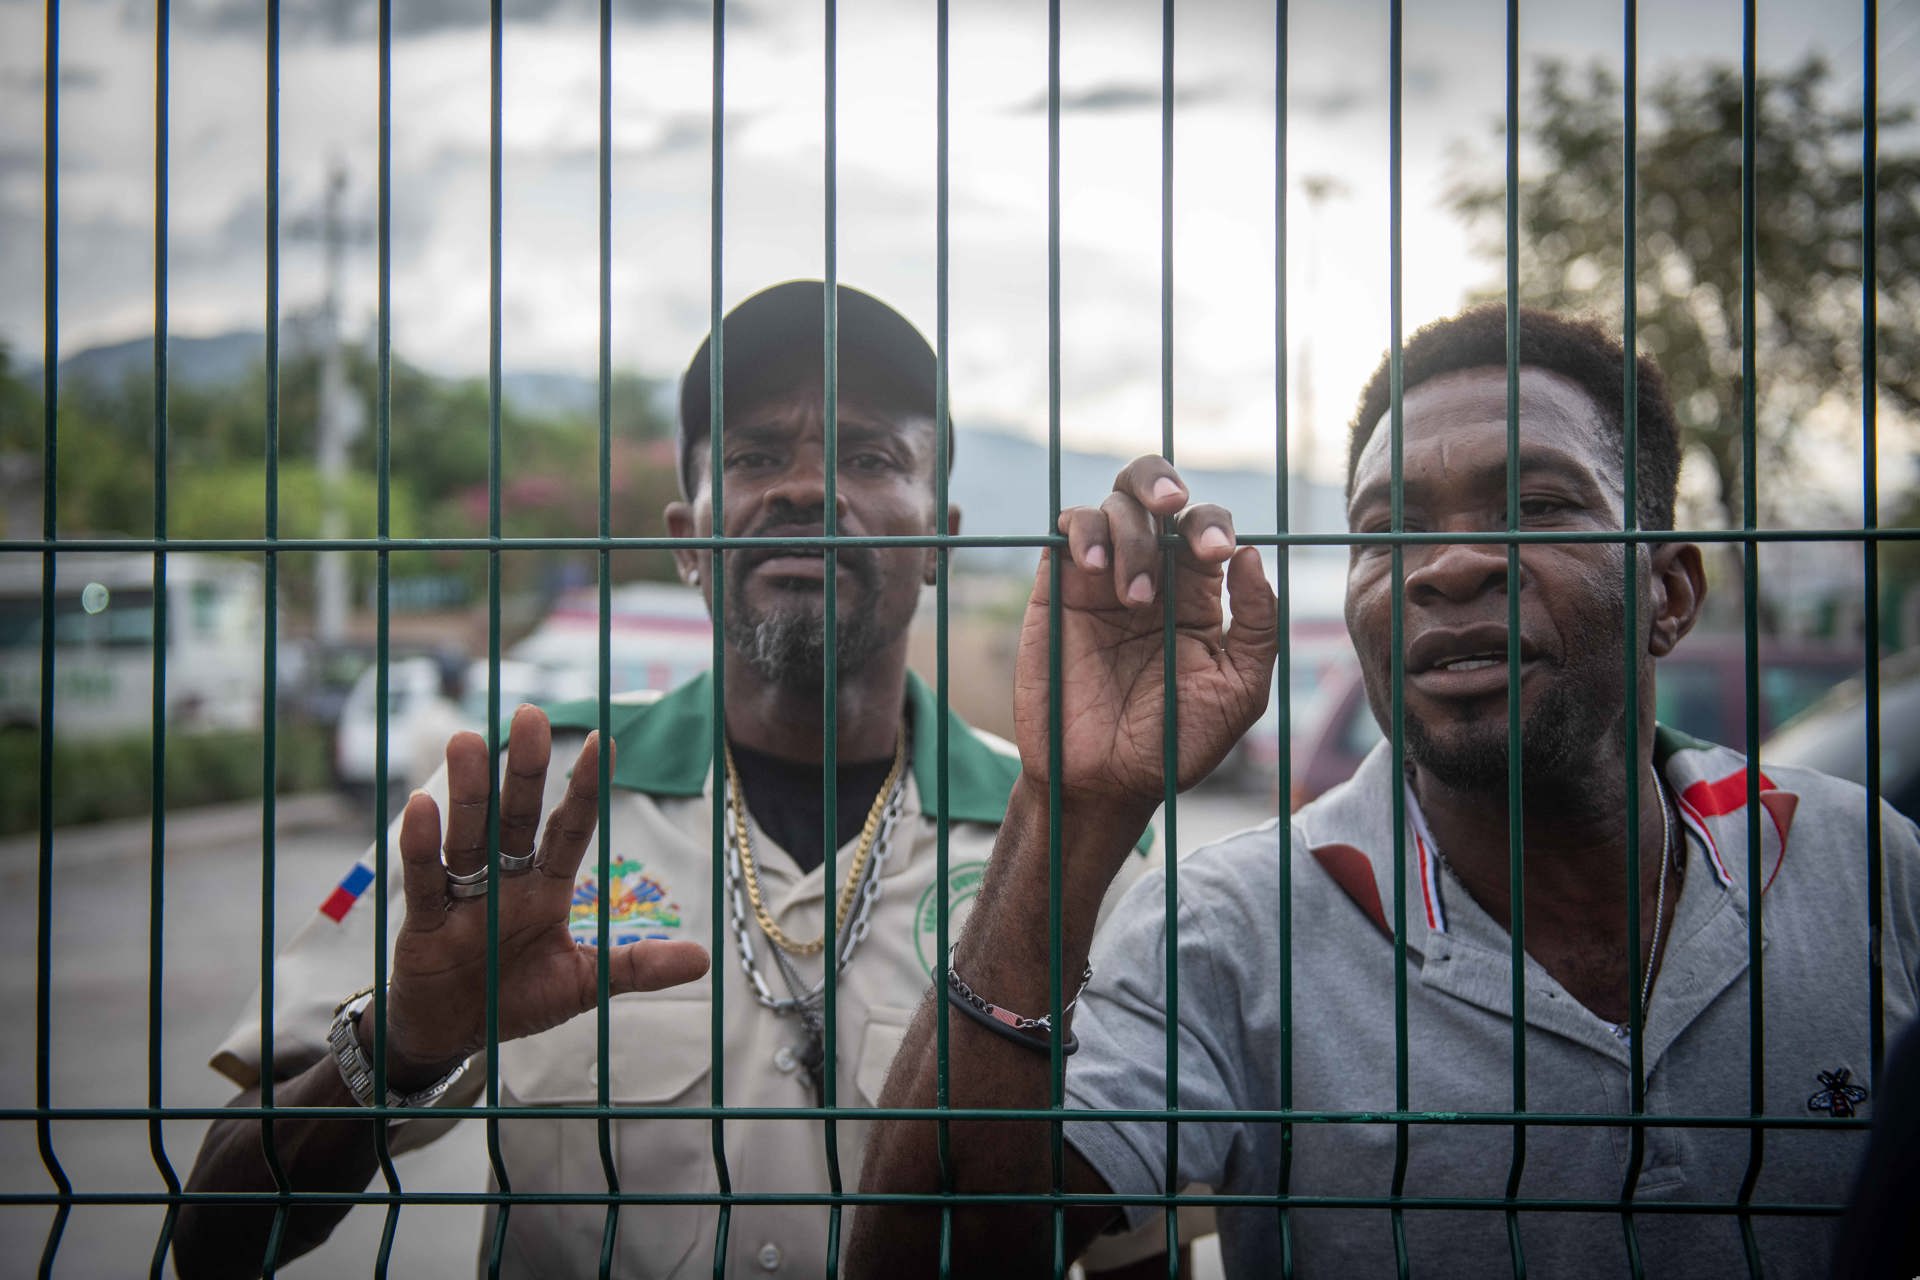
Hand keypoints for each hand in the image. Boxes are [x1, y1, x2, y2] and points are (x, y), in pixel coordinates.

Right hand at [375, 706, 710, 1087]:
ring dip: (468, 792)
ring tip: (467, 740)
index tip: (604, 740)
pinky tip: (422, 805)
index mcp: (545, 889)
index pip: (569, 830)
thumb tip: (704, 958)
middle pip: (517, 818)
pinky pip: (425, 880)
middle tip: (531, 714)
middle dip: (523, 770)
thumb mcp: (582, 985)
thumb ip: (636, 967)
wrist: (450, 1037)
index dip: (584, 790)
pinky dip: (422, 845)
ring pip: (469, 837)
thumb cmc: (517, 1001)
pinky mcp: (423, 924)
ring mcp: (463, 897)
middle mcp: (505, 881)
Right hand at [1016, 456, 1277, 816]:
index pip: (1204, 529)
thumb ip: (1257, 624)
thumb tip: (1250, 554)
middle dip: (1161, 481)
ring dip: (1130, 534)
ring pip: (1111, 507)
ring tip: (1133, 597)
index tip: (1216, 556)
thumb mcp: (1239, 690)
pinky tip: (1095, 570)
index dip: (1211, 525)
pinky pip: (1065, 532)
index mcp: (1196, 595)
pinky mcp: (1057, 590)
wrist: (1104, 782)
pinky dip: (1082, 532)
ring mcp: (1100, 580)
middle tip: (1171, 505)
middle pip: (1152, 493)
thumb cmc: (1175, 745)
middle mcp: (1149, 576)